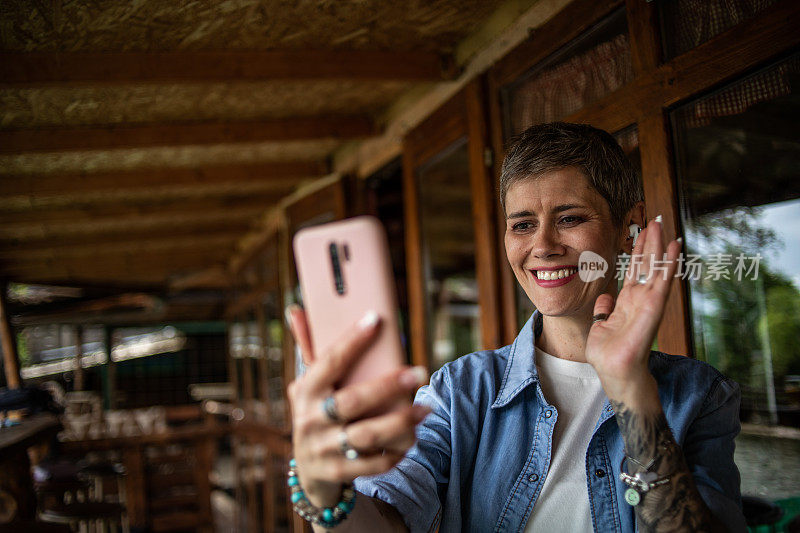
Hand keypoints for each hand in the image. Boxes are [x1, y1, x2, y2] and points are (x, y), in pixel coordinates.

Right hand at [285, 306, 429, 507]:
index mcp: (304, 392)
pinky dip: (394, 453)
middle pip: (352, 401)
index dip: (352, 340)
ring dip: (400, 422)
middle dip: (387, 386)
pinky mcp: (337, 474)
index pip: (329, 362)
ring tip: (426, 408)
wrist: (309, 473)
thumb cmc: (316, 415)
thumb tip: (297, 309)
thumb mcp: (307, 387)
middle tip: (420, 372)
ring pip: (366, 436)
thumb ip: (308, 350)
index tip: (376, 319)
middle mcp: (310, 420)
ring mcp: (323, 449)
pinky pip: (372, 464)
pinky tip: (412, 439)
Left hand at [585, 217, 681, 403]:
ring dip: (659, 245)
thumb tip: (604, 298)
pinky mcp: (654, 306)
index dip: (638, 253)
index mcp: (627, 302)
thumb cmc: (608, 354)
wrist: (614, 370)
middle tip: (655, 221)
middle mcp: (640, 299)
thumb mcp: (600, 326)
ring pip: (655, 267)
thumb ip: (604, 310)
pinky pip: (663, 280)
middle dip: (649, 242)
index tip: (642, 234)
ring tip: (662, 225)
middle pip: (646, 265)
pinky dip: (669, 262)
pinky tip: (674, 246)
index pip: (635, 271)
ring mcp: (648, 301)